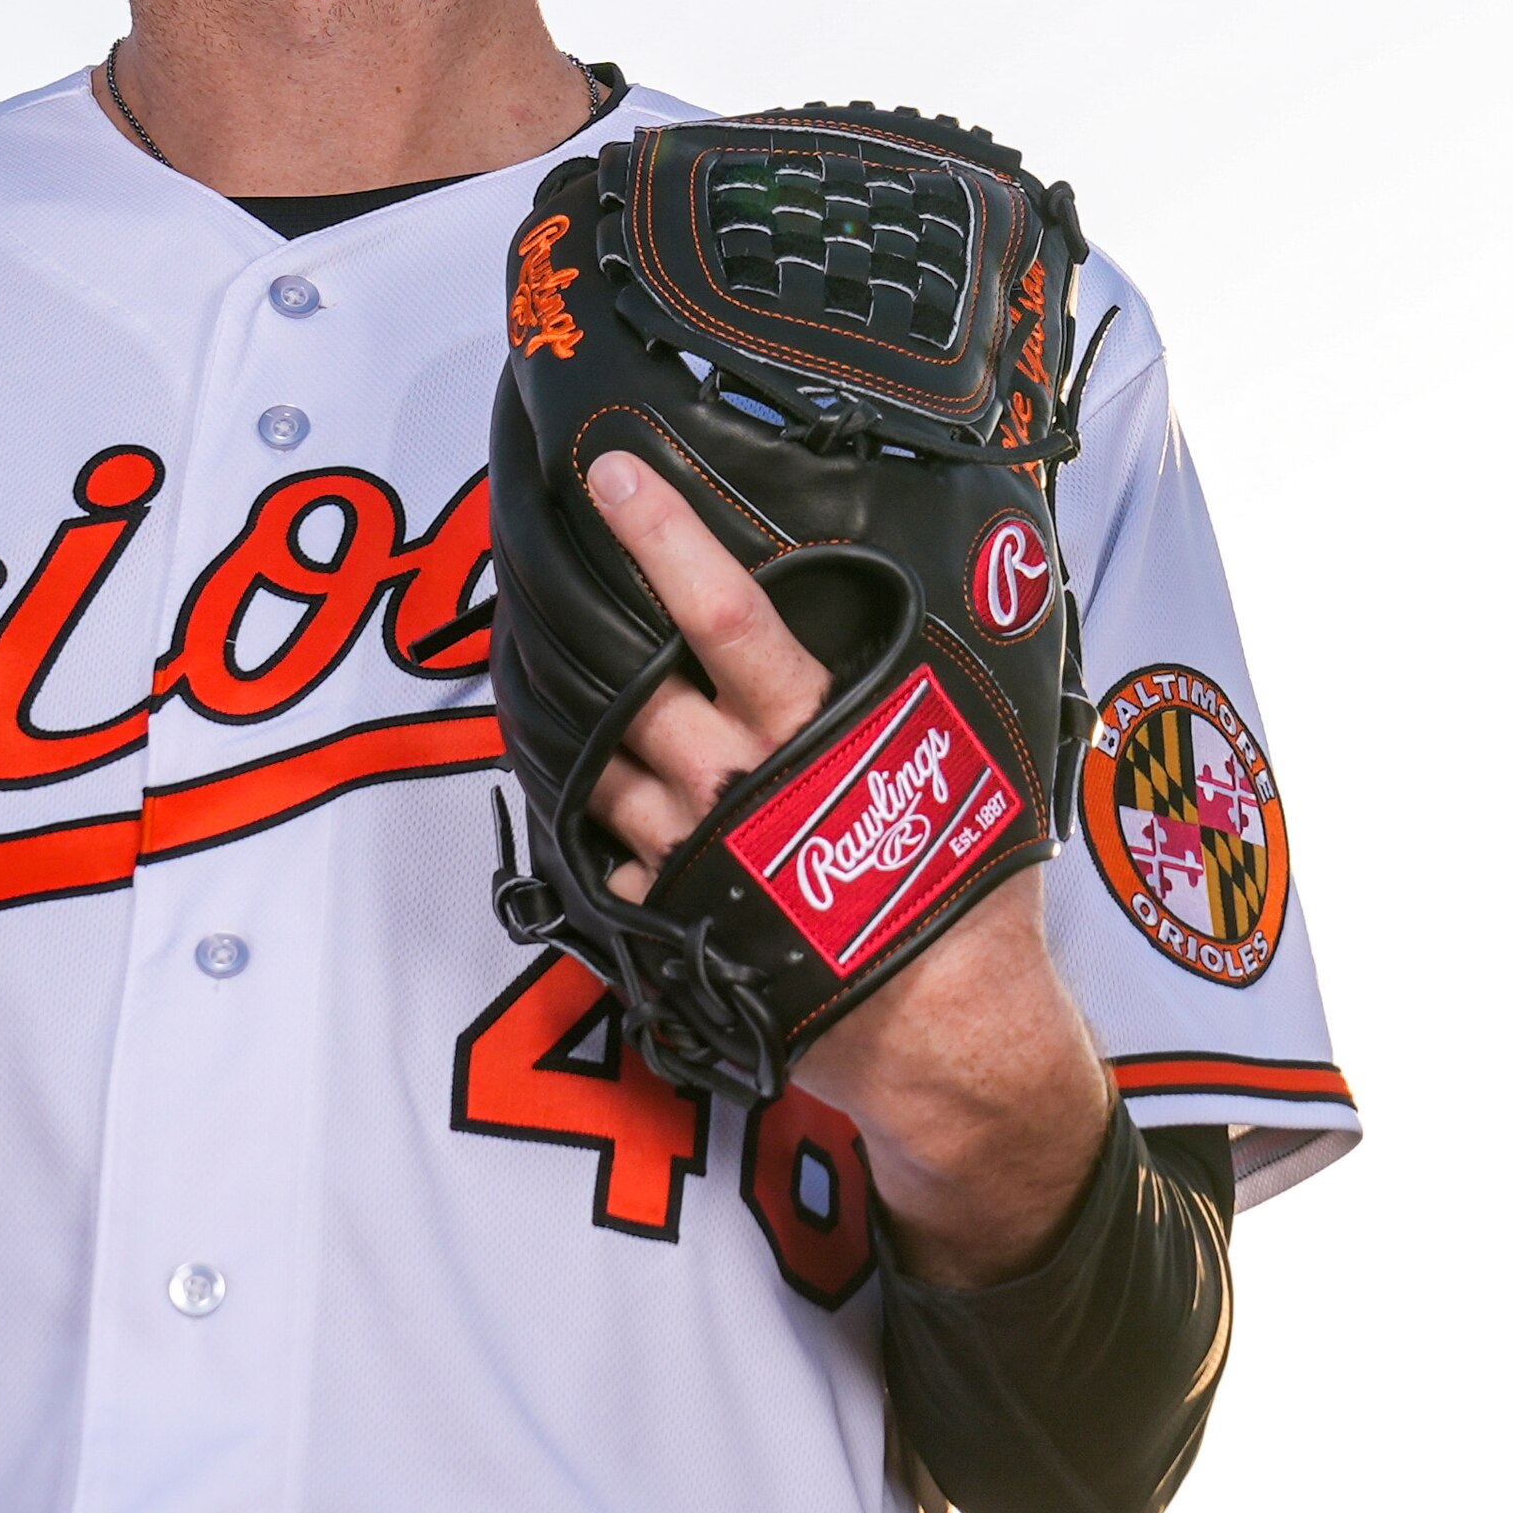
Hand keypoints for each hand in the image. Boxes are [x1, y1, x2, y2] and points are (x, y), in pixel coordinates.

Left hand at [579, 454, 1111, 1283]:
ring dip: (575, 723)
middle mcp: (735, 783)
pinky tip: (600, 794)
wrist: (939, 1036)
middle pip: (632, 686)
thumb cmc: (966, 895)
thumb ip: (913, 697)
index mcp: (812, 730)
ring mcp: (690, 854)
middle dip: (581, 629)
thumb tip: (924, 623)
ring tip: (554, 678)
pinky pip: (608, 851)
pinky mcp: (669, 918)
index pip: (725, 615)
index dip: (667, 539)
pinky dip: (598, 817)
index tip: (613, 476)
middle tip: (546, 573)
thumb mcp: (963, 769)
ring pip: (599, 766)